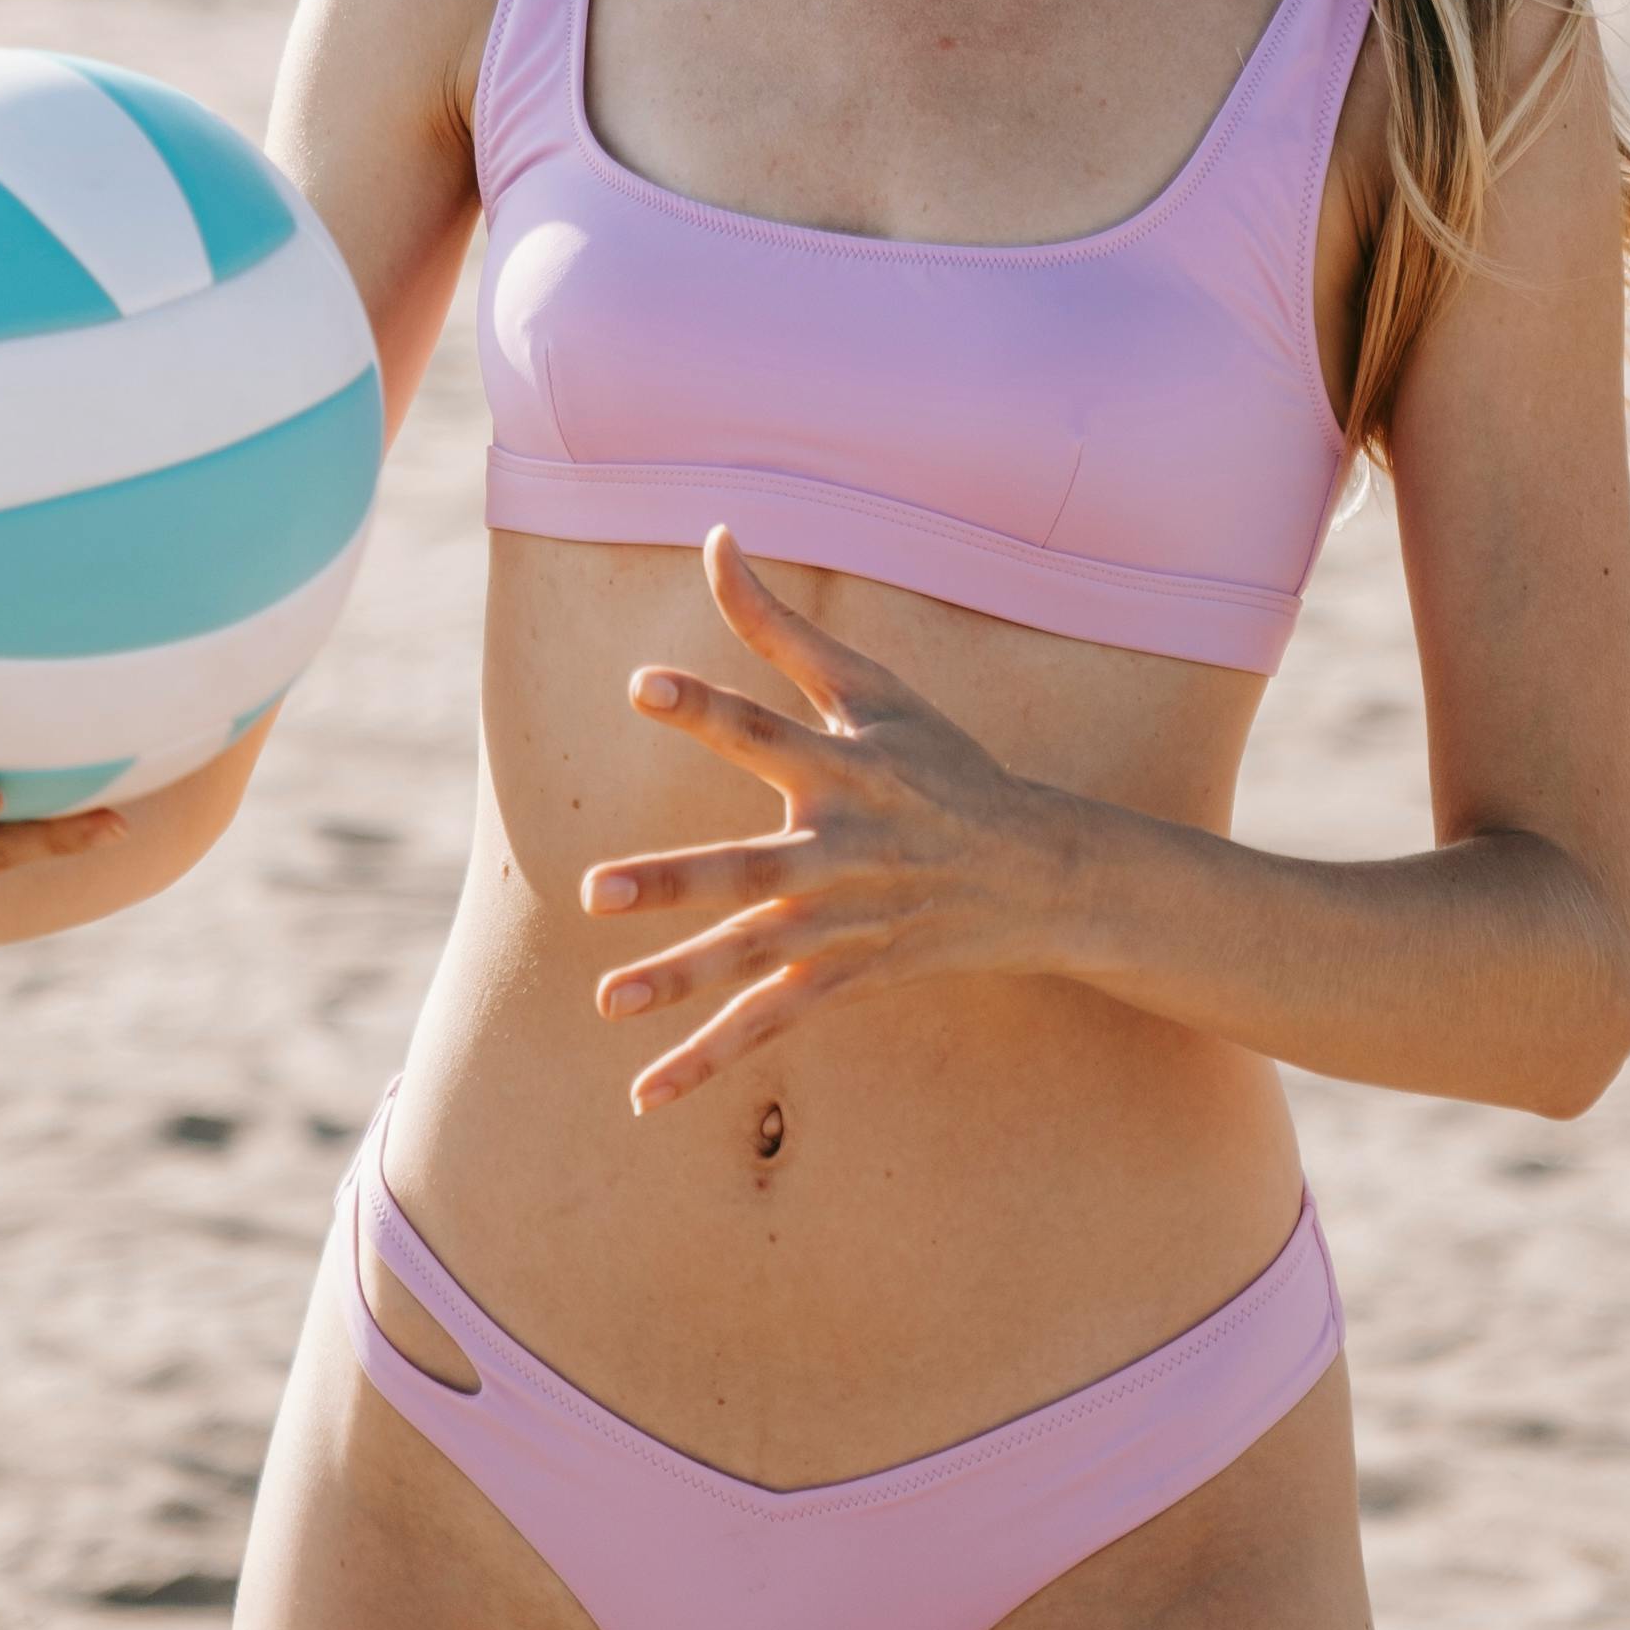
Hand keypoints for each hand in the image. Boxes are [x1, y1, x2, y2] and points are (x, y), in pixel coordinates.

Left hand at [578, 532, 1086, 1114]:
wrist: (1035, 872)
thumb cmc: (939, 762)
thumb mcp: (870, 687)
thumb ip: (778, 625)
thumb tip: (713, 536)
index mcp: (846, 768)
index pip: (765, 732)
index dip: (706, 706)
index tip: (642, 683)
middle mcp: (843, 850)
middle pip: (751, 869)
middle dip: (677, 883)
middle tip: (594, 892)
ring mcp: (846, 924)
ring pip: (754, 959)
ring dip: (682, 981)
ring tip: (607, 999)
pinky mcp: (847, 979)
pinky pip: (772, 1025)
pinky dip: (712, 1060)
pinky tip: (648, 1092)